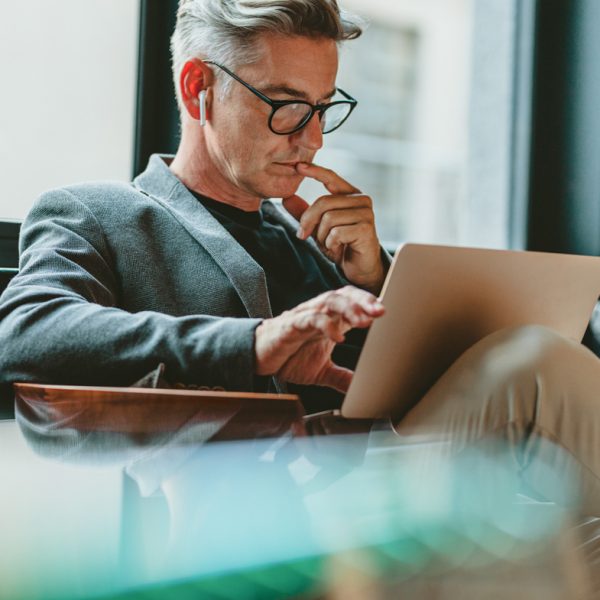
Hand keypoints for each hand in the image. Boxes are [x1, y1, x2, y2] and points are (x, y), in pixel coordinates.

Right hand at [254, 286, 384, 392]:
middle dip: (364, 301)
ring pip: (329, 301)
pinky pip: (310, 319)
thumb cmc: (289, 357)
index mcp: (330, 320)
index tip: (387, 313)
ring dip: (349, 308)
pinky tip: (338, 336)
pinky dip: (325, 325)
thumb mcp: (321, 371)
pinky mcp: (290, 325)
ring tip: (364, 320)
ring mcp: (305, 316)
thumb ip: (342, 377)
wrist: (257, 358)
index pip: (353, 302)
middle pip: (344, 295)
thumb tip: (363, 390)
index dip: (370, 304)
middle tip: (381, 311)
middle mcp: (319, 313)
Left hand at [283, 162, 384, 293]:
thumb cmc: (341, 245)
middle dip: (308, 221)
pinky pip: (337, 232)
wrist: (359, 267)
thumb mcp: (318, 227)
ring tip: (330, 244)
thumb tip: (286, 198)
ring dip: (322, 236)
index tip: (298, 166)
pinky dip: (331, 244)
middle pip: (323, 202)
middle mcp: (361, 200)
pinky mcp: (366, 228)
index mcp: (350, 195)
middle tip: (303, 236)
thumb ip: (304, 213)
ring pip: (329, 218)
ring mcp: (366, 213)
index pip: (331, 177)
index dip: (315, 171)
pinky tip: (339, 249)